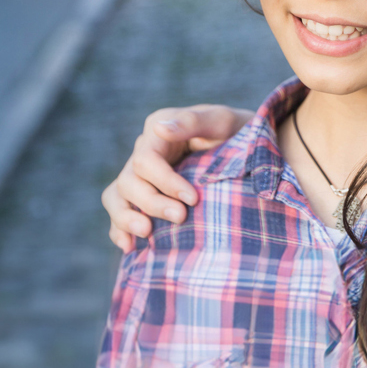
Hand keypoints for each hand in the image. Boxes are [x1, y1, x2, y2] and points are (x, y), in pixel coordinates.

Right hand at [100, 105, 249, 251]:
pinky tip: (130, 246)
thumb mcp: (220, 121)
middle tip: (180, 218)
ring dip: (126, 218)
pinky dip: (119, 230)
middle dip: (152, 203)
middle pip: (129, 182)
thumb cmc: (236, 133)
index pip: (146, 160)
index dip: (165, 182)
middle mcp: (144, 153)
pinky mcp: (143, 196)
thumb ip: (191, 122)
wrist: (249, 151)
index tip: (192, 199)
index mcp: (158, 132)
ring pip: (116, 197)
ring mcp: (141, 176)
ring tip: (146, 234)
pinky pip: (120, 211)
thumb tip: (159, 128)